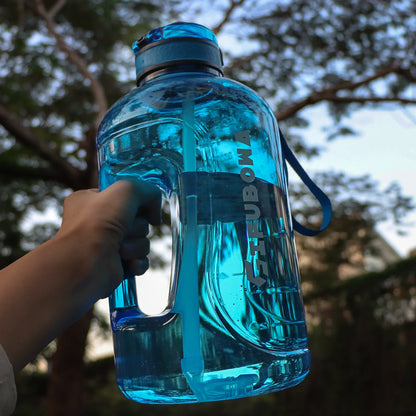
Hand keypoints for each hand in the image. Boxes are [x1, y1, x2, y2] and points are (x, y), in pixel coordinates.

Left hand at [56, 180, 161, 299]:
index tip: (137, 209)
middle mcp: (98, 223)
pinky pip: (140, 260)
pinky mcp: (116, 266)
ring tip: (120, 250)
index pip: (125, 197)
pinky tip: (128, 263)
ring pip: (141, 241)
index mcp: (91, 201)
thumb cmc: (96, 223)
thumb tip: (155, 215)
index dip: (135, 203)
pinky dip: (138, 262)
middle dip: (137, 228)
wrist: (84, 263)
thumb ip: (148, 190)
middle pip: (138, 220)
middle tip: (123, 231)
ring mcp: (107, 245)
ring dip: (137, 245)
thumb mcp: (126, 189)